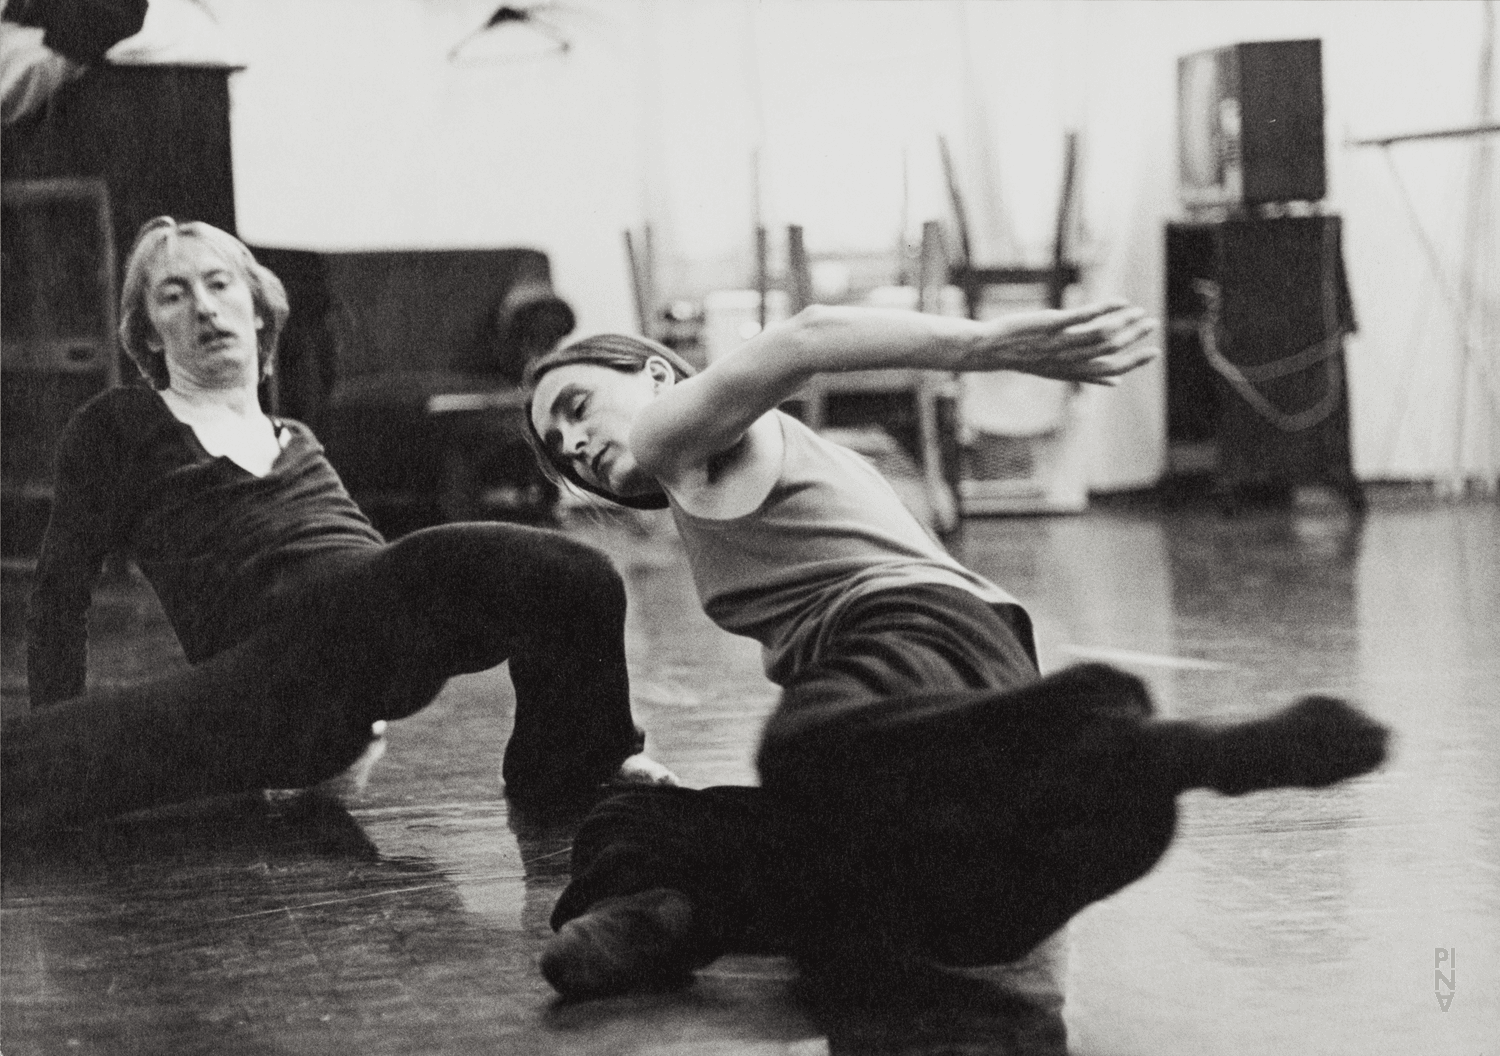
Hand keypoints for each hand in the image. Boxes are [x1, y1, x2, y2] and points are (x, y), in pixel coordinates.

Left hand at [956, 298, 1158, 384]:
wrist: (990, 350)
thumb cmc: (1025, 358)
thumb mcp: (1058, 371)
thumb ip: (1089, 376)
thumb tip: (1115, 383)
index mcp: (1072, 372)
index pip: (1111, 371)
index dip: (1134, 362)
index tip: (1154, 352)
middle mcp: (1068, 360)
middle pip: (1109, 351)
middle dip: (1134, 337)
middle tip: (1152, 323)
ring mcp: (1060, 342)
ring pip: (1099, 334)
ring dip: (1122, 321)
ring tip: (1137, 310)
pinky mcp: (1051, 325)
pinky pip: (1082, 317)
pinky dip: (1104, 309)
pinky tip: (1118, 302)